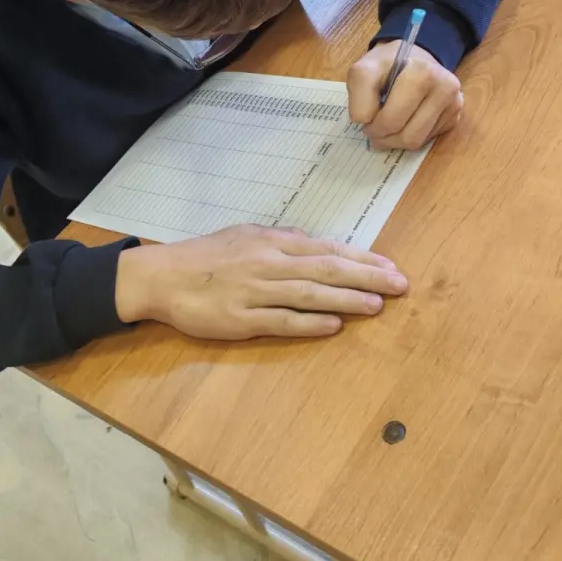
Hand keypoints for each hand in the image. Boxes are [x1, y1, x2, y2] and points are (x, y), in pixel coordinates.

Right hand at [114, 225, 407, 338]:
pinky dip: (309, 323)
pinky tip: (333, 325)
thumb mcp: (244, 235)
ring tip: (376, 305)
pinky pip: (280, 321)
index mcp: (271, 242)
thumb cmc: (204, 256)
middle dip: (366, 276)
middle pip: (325, 269)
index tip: (390, 267)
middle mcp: (267, 263)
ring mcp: (254, 292)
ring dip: (345, 299)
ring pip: (308, 294)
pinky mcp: (240, 320)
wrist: (161, 277)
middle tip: (399, 285)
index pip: (326, 249)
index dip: (361, 258)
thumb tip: (311, 241)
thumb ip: (280, 239)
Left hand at [348, 42, 462, 150]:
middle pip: (407, 136)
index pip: (392, 119)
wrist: (412, 57)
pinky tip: (403, 122)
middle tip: (372, 130)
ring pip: (417, 142)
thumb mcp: (363, 71)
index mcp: (423, 74)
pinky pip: (427, 140)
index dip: (370, 125)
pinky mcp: (455, 116)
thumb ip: (359, 96)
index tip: (364, 118)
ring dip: (395, 141)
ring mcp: (454, 103)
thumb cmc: (386, 65)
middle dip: (383, 137)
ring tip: (385, 129)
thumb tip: (367, 123)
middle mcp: (445, 88)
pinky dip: (409, 136)